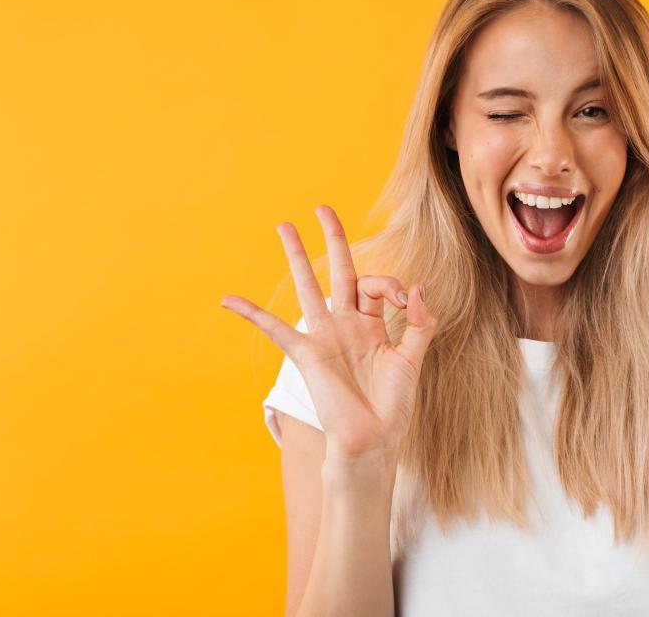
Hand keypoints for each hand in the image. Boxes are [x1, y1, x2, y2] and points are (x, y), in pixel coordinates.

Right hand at [221, 205, 437, 465]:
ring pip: (308, 287)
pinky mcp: (307, 353)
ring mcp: (325, 336)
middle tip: (323, 208)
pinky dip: (251, 314)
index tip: (406, 300)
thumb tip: (418, 286)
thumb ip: (420, 323)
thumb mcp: (413, 360)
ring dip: (296, 256)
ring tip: (284, 225)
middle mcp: (347, 324)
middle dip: (333, 239)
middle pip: (339, 271)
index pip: (377, 285)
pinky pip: (275, 329)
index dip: (393, 284)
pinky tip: (228, 299)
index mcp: (373, 324)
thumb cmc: (393, 405)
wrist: (373, 440)